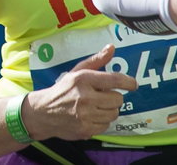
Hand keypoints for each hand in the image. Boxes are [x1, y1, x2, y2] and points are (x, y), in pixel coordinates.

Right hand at [22, 45, 136, 140]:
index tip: (133, 84)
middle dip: (113, 98)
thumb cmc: (62, 90)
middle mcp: (84, 97)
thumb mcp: (76, 72)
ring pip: (114, 113)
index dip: (128, 82)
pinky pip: (106, 126)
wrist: (43, 112)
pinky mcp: (85, 130)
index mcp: (83, 79)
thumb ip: (96, 60)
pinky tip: (91, 117)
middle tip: (102, 97)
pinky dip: (101, 122)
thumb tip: (111, 47)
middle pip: (117, 99)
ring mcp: (85, 115)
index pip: (114, 80)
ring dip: (108, 110)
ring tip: (96, 107)